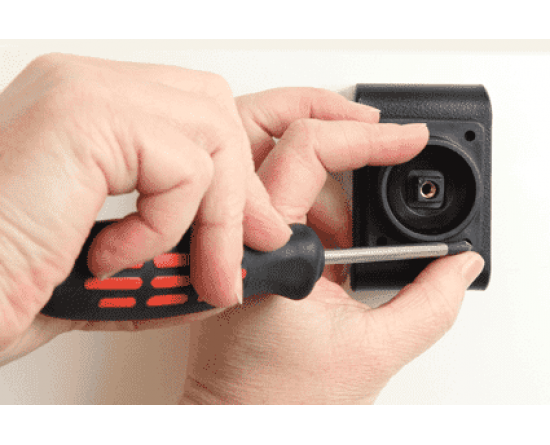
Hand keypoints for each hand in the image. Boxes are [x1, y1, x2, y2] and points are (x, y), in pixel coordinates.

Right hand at [0, 54, 299, 363]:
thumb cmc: (2, 283)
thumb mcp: (108, 266)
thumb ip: (169, 254)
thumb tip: (229, 261)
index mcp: (89, 114)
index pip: (195, 115)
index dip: (234, 175)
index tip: (253, 230)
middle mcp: (84, 89)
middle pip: (212, 111)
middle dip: (239, 192)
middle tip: (234, 257)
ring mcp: (81, 94)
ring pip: (210, 134)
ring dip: (213, 220)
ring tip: (186, 272)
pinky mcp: (80, 118)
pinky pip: (180, 167)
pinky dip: (165, 226)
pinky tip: (110, 256)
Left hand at [181, 89, 484, 403]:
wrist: (243, 422)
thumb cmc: (279, 401)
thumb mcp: (374, 350)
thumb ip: (430, 303)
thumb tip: (460, 264)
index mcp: (262, 251)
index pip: (304, 152)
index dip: (365, 136)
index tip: (405, 139)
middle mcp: (235, 236)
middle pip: (271, 130)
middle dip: (335, 125)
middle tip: (380, 139)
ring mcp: (231, 237)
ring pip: (273, 159)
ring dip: (328, 171)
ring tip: (359, 218)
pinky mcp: (240, 246)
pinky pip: (274, 195)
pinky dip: (314, 199)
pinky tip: (337, 235)